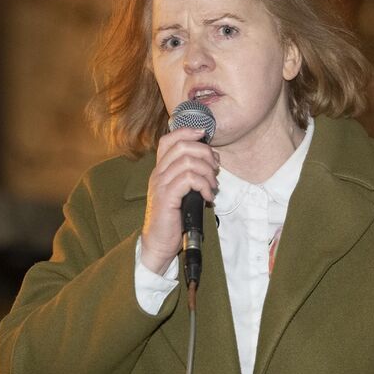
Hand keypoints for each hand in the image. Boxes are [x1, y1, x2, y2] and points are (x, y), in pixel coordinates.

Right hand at [140, 127, 218, 274]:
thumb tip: (211, 160)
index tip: (204, 135)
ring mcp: (161, 184)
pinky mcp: (167, 197)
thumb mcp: (182, 191)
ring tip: (213, 185)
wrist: (159, 242)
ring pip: (188, 162)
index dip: (187, 131)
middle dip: (205, 153)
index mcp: (160, 169)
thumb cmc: (173, 217)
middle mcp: (158, 173)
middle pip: (182, 146)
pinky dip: (204, 185)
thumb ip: (190, 175)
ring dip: (207, 172)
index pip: (168, 139)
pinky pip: (189, 179)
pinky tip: (208, 196)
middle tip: (215, 168)